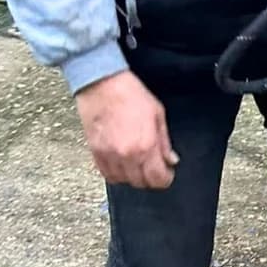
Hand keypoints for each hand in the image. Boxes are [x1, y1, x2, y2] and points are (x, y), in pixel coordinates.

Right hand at [76, 71, 178, 188]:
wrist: (101, 82)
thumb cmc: (130, 94)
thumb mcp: (158, 115)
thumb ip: (165, 142)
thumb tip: (171, 160)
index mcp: (146, 146)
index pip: (158, 180)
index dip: (166, 179)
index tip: (167, 173)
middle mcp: (127, 155)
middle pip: (141, 183)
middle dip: (150, 178)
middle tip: (153, 167)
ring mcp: (109, 155)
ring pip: (123, 181)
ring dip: (132, 176)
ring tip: (136, 164)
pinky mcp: (94, 151)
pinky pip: (106, 173)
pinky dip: (115, 173)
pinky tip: (121, 163)